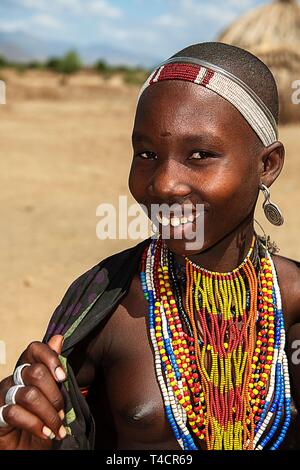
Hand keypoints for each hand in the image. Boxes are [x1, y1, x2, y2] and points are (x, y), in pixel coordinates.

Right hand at [0, 335, 66, 449]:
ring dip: (48, 414)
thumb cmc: (44, 420)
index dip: (50, 359)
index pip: (34, 349)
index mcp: (29, 369)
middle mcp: (14, 378)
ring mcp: (4, 396)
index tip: (62, 378)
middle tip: (62, 411)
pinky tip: (45, 433)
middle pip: (35, 372)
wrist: (32, 448)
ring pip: (29, 394)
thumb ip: (55, 369)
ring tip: (56, 426)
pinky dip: (35, 425)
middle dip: (54, 395)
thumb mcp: (55, 395)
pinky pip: (15, 413)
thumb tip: (58, 338)